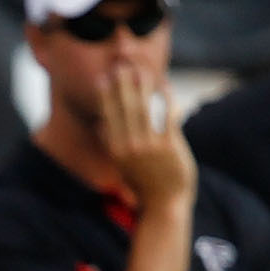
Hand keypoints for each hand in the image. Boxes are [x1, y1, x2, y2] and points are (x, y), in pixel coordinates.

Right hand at [99, 62, 194, 211]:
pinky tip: (165, 85)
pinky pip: (166, 115)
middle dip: (122, 84)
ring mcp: (149, 146)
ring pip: (144, 108)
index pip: (108, 116)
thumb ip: (111, 144)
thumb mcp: (121, 165)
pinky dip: (165, 98)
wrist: (164, 204)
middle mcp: (129, 146)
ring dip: (142, 86)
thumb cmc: (143, 184)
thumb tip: (100, 126)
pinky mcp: (169, 146)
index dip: (106, 95)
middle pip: (124, 108)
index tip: (104, 78)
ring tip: (141, 70)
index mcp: (115, 150)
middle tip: (121, 66)